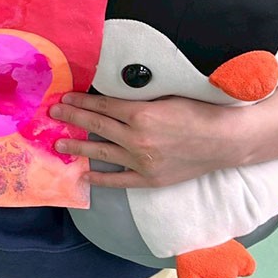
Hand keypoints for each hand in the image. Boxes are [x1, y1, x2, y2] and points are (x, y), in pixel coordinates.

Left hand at [49, 91, 237, 188]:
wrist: (224, 141)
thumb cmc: (199, 113)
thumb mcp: (166, 97)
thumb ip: (138, 100)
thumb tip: (112, 98)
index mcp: (141, 114)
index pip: (102, 106)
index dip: (82, 101)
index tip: (66, 98)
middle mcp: (136, 138)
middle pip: (97, 125)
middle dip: (72, 118)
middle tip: (53, 114)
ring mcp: (141, 161)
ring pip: (102, 151)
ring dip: (78, 146)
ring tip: (59, 142)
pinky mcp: (149, 179)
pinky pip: (118, 180)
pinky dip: (100, 178)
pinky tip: (83, 174)